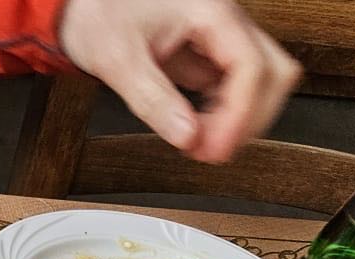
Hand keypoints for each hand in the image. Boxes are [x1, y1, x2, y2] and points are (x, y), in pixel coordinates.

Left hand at [59, 0, 299, 163]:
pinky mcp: (209, 52)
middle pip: (273, 72)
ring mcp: (220, 37)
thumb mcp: (116, 60)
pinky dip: (225, 110)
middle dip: (249, 117)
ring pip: (261, 79)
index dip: (240, 115)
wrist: (81, 5)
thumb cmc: (97, 15)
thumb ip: (152, 100)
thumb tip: (187, 137)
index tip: (218, 148)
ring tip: (201, 143)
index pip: (251, 67)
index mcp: (210, 12)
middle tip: (212, 150)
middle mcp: (225, 21)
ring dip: (240, 116)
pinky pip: (236, 84)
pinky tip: (199, 127)